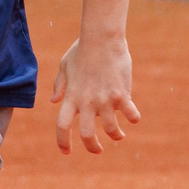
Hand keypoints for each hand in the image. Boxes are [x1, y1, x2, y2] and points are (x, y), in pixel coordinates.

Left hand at [50, 33, 139, 154]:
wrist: (102, 38)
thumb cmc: (82, 49)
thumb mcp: (65, 66)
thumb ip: (60, 85)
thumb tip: (54, 101)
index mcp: (71, 97)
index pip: (62, 126)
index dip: (62, 142)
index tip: (66, 151)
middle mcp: (87, 102)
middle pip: (87, 134)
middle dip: (92, 147)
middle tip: (97, 150)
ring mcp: (105, 99)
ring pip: (111, 129)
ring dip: (116, 136)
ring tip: (119, 136)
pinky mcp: (121, 93)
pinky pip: (130, 114)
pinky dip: (133, 118)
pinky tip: (134, 118)